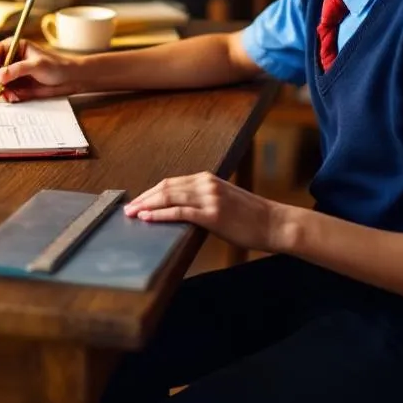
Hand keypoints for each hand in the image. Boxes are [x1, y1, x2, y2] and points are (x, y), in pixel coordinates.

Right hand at [0, 38, 84, 101]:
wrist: (69, 79)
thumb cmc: (56, 66)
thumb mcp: (37, 65)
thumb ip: (17, 70)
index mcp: (13, 47)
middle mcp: (9, 59)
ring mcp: (10, 73)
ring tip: (11, 96)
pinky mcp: (14, 85)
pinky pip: (2, 92)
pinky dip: (5, 96)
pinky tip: (14, 98)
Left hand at [123, 171, 289, 253]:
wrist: (275, 224)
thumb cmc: (251, 217)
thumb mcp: (224, 201)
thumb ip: (203, 200)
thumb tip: (179, 209)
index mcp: (207, 179)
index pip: (170, 183)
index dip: (150, 192)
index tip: (136, 202)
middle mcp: (206, 184)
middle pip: (165, 187)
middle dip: (143, 198)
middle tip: (126, 209)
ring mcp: (209, 198)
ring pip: (169, 197)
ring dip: (146, 206)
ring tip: (132, 214)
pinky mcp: (213, 214)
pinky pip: (180, 212)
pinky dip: (160, 214)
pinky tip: (148, 219)